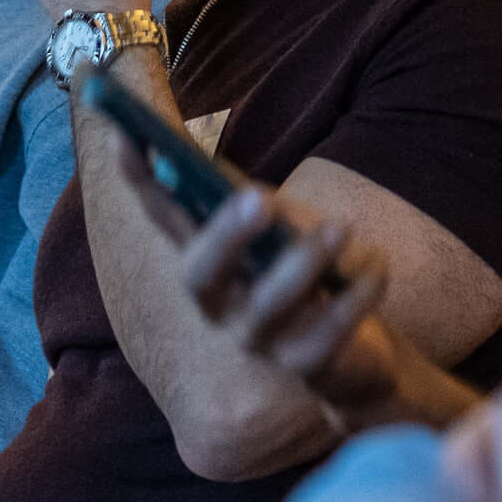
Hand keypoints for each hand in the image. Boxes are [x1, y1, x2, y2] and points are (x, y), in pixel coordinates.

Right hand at [114, 156, 404, 423]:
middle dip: (223, 237)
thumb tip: (224, 179)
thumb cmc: (307, 272)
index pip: (161, 217)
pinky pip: (323, 340)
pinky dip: (352, 302)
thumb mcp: (278, 225)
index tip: (124, 133)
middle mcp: (219, 305)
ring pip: (265, 310)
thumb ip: (247, 201)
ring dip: (302, 265)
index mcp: (207, 260)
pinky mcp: (304, 367)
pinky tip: (378, 269)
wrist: (359, 354)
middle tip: (257, 199)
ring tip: (342, 228)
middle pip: (199, 277)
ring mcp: (258, 341)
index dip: (138, 180)